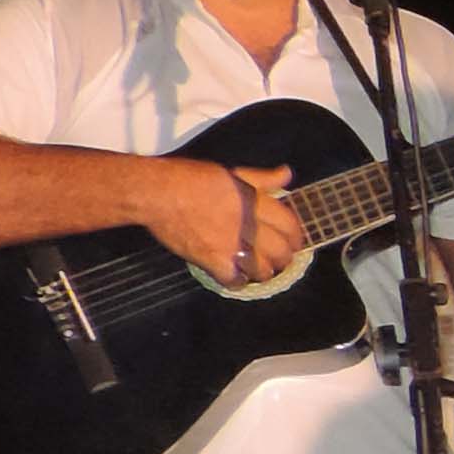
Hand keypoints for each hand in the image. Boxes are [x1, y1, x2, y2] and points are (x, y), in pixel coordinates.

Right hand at [148, 159, 302, 286]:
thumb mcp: (232, 173)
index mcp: (254, 202)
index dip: (295, 236)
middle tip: (281, 259)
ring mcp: (231, 245)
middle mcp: (248, 225)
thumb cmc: (190, 179)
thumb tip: (286, 174)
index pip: (289, 224)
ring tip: (261, 269)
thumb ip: (262, 178)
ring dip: (265, 271)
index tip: (294, 241)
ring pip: (263, 270)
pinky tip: (236, 276)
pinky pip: (236, 280)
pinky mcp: (212, 260)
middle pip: (281, 251)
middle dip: (285, 257)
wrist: (157, 193)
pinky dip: (238, 281)